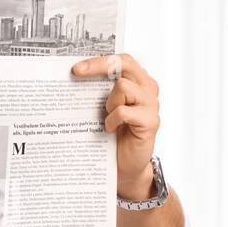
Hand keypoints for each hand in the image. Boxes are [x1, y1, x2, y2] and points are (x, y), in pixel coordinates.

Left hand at [71, 53, 159, 199]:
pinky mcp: (151, 121)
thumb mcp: (105, 108)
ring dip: (109, 102)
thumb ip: (101, 90)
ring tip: (107, 118)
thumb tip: (76, 74)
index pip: (121, 60)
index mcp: (138, 81)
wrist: (125, 166)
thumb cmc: (113, 135)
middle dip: (99, 65)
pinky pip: (124, 111)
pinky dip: (112, 120)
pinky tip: (110, 130)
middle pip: (125, 64)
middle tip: (77, 72)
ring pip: (123, 87)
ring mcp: (151, 104)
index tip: (76, 68)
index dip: (99, 60)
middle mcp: (147, 88)